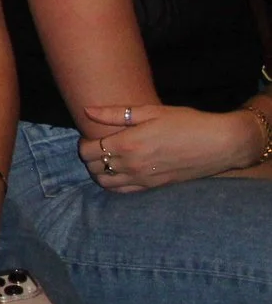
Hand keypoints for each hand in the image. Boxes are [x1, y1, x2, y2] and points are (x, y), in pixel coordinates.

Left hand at [81, 103, 263, 190]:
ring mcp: (143, 179)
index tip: (90, 136)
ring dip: (99, 172)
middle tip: (98, 146)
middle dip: (90, 158)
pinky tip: (120, 172)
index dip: (84, 144)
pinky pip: (123, 192)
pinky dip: (114, 184)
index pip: (87, 152)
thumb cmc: (186, 123)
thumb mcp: (150, 112)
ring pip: (105, 183)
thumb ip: (115, 114)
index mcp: (127, 144)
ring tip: (108, 159)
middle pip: (93, 168)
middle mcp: (131, 165)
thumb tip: (87, 111)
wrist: (219, 144)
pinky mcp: (154, 187)